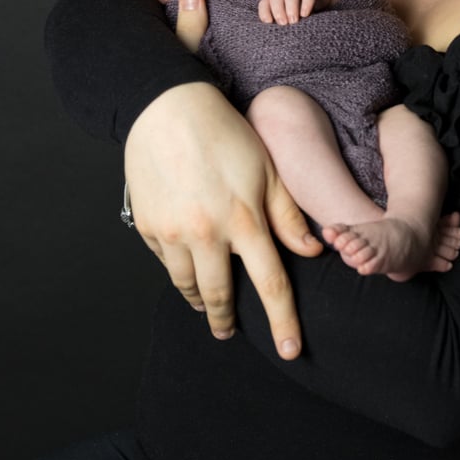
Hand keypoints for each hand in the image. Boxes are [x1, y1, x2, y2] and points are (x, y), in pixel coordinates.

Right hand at [122, 0, 322, 358]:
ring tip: (207, 306)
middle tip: (229, 332)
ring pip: (187, 286)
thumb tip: (312, 251)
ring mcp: (171, 233)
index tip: (291, 351)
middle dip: (227, 320)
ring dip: (200, 300)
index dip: (283, 322)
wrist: (166, 108)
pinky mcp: (147, 226)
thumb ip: (288, 215)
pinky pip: (164, 262)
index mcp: (243, 220)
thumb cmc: (224, 133)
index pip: (271, 284)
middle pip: (221, 295)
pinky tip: (185, 265)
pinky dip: (177, 269)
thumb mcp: (267, 169)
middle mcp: (206, 233)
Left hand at [258, 0, 345, 24]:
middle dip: (278, 11)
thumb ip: (283, 22)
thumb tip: (275, 40)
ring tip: (294, 21)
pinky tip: (305, 14)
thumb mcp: (291, 15)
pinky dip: (306, 3)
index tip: (269, 23)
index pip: (265, 3)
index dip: (264, 12)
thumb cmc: (303, 8)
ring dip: (291, 7)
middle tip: (284, 24)